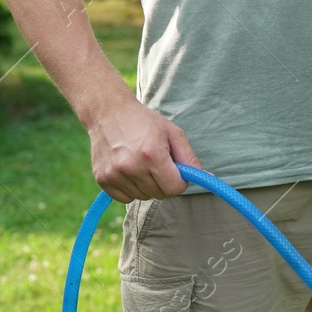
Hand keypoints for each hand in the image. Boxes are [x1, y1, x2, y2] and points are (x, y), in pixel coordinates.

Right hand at [85, 96, 203, 201]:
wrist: (108, 113)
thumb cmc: (145, 122)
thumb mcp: (173, 133)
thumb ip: (189, 158)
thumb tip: (208, 178)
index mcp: (152, 155)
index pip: (174, 188)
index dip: (180, 181)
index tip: (176, 171)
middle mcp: (131, 167)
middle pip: (159, 194)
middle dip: (164, 183)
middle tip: (158, 164)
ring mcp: (114, 174)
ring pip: (143, 197)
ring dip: (147, 186)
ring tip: (142, 164)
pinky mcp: (102, 179)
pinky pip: (125, 198)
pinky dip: (131, 189)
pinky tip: (129, 170)